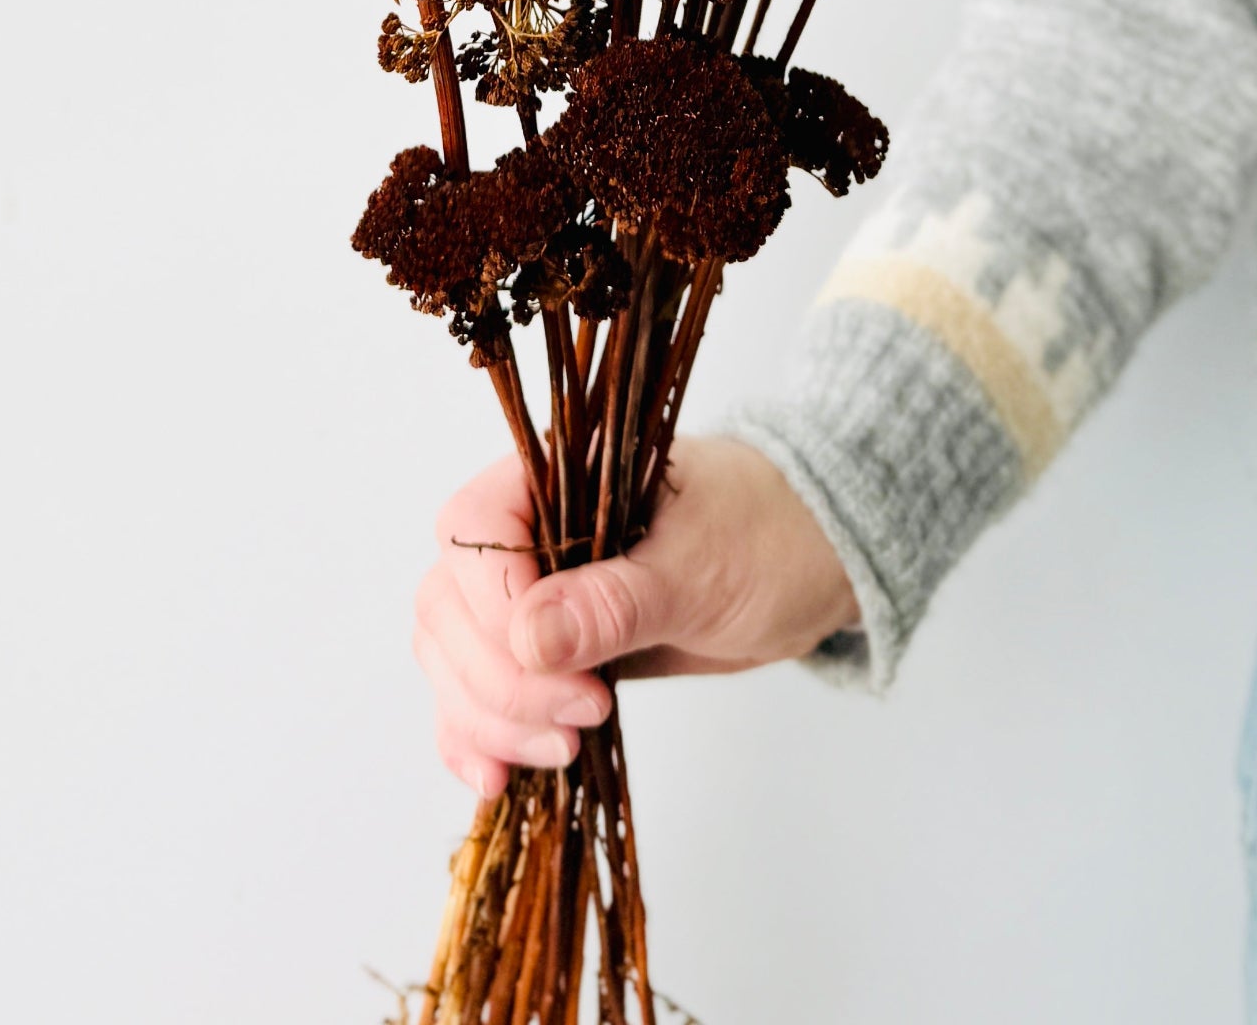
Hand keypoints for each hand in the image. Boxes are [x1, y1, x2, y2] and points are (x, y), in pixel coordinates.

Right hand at [413, 434, 859, 797]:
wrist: (807, 560)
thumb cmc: (763, 535)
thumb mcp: (700, 567)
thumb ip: (616, 601)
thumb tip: (528, 637)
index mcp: (556, 477)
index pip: (471, 529)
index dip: (493, 605)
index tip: (555, 661)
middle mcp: (526, 531)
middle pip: (450, 606)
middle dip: (499, 680)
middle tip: (582, 717)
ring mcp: (529, 594)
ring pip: (452, 658)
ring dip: (489, 718)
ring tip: (563, 750)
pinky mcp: (543, 652)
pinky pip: (474, 695)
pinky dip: (475, 738)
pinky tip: (496, 779)